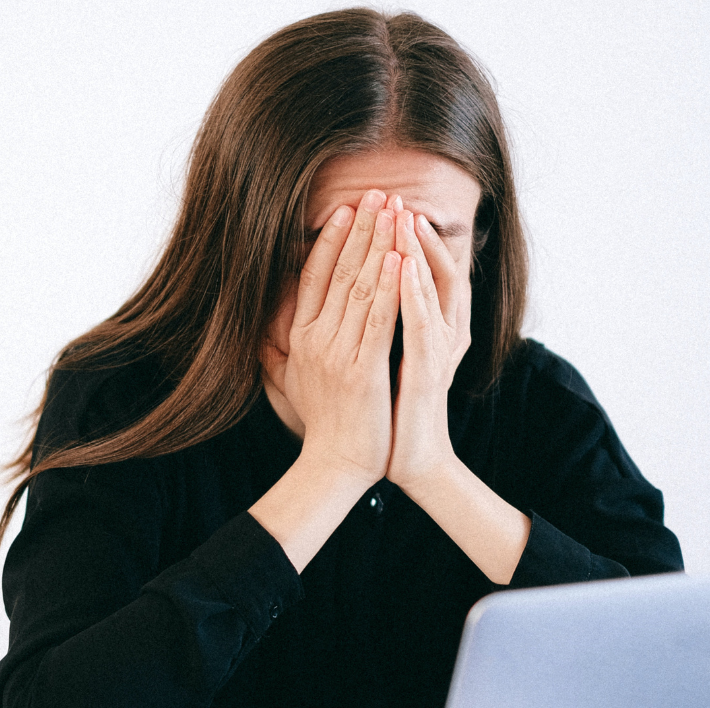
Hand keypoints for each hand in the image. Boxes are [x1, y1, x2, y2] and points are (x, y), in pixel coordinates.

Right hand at [262, 188, 401, 484]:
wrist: (335, 463)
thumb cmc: (323, 422)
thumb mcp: (294, 379)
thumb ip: (282, 348)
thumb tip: (269, 327)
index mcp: (301, 337)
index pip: (314, 277)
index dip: (330, 240)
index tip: (346, 209)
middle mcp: (314, 339)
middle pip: (339, 272)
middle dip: (361, 229)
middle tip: (377, 193)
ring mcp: (337, 353)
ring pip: (360, 288)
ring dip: (378, 245)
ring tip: (392, 210)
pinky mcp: (362, 370)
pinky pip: (378, 321)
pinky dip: (388, 287)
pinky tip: (398, 258)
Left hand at [386, 205, 471, 492]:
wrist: (408, 458)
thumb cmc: (386, 412)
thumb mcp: (369, 362)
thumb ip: (359, 331)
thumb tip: (325, 307)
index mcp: (417, 327)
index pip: (406, 272)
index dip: (390, 240)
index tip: (369, 209)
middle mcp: (434, 332)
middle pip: (422, 270)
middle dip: (404, 232)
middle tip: (390, 196)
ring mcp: (436, 350)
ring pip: (429, 289)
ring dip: (414, 251)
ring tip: (400, 217)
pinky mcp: (431, 370)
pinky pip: (424, 324)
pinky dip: (414, 293)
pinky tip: (402, 266)